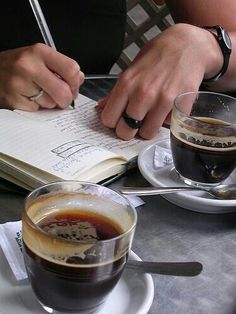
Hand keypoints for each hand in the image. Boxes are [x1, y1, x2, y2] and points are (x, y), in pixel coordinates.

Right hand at [0, 43, 83, 110]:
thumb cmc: (19, 66)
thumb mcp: (40, 58)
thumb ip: (62, 67)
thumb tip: (78, 79)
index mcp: (39, 52)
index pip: (71, 69)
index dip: (75, 83)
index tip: (72, 87)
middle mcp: (28, 66)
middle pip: (63, 91)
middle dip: (66, 99)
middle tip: (61, 98)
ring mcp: (19, 84)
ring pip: (50, 103)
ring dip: (49, 103)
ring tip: (38, 93)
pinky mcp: (13, 100)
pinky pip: (37, 110)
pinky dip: (36, 107)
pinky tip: (29, 98)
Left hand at [99, 24, 222, 139]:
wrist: (188, 44)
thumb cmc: (158, 55)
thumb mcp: (132, 69)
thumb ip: (116, 91)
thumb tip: (102, 107)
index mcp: (126, 84)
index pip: (109, 119)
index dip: (113, 122)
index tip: (118, 120)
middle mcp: (143, 94)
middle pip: (125, 131)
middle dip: (128, 130)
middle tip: (134, 124)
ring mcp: (163, 101)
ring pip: (146, 134)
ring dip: (147, 129)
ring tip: (151, 119)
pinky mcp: (181, 105)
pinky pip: (168, 126)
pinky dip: (166, 121)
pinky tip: (167, 110)